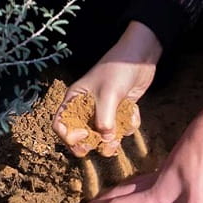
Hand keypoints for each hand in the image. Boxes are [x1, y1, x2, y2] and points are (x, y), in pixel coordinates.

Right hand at [56, 23, 161, 156]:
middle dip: (93, 144)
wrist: (141, 56)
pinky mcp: (119, 111)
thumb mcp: (108, 94)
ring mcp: (104, 110)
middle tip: (104, 147)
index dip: (69, 136)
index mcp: (74, 100)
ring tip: (120, 138)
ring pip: (103, 135)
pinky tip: (134, 112)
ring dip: (114, 139)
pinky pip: (121, 127)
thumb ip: (104, 119)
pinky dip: (128, 125)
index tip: (84, 136)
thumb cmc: (117, 70)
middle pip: (81, 136)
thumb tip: (106, 142)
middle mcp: (86, 108)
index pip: (61, 125)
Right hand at [80, 136, 202, 202]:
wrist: (200, 143)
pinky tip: (135, 189)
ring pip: (125, 187)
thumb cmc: (198, 173)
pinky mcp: (162, 172)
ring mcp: (154, 178)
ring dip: (110, 194)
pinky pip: (136, 183)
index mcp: (150, 197)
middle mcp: (147, 187)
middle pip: (117, 195)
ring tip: (101, 199)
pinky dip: (126, 188)